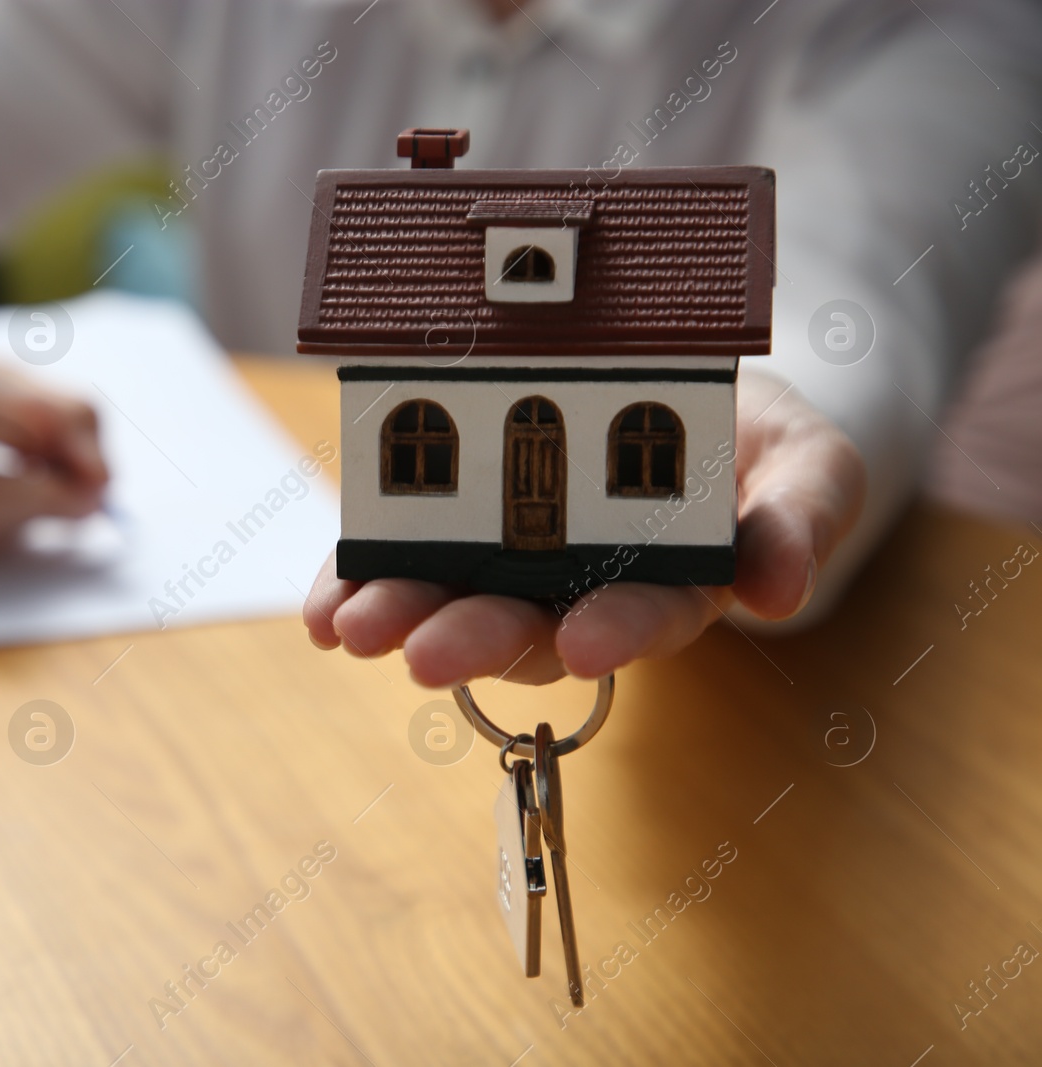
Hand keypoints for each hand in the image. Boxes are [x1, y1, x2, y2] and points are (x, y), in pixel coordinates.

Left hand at [302, 370, 865, 684]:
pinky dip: (360, 578)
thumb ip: (804, 518)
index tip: (585, 643)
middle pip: (529, 625)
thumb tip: (783, 591)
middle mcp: (583, 589)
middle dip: (476, 640)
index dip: (615, 630)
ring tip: (353, 626)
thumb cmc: (753, 441)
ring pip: (455, 598)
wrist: (692, 393)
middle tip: (426, 653)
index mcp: (672, 584)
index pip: (644, 616)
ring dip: (403, 614)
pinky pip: (404, 554)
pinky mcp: (453, 526)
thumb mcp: (808, 463)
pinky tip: (324, 606)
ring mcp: (513, 562)